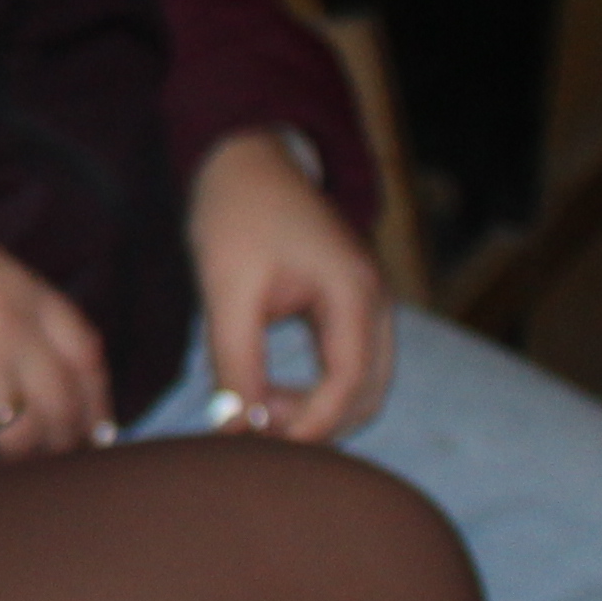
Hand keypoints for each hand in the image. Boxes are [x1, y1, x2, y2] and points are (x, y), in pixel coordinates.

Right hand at [0, 214, 110, 463]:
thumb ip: (12, 302)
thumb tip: (39, 360)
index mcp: (20, 291)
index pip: (85, 351)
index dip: (96, 396)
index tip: (98, 426)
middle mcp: (9, 335)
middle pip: (62, 404)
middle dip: (66, 438)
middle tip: (58, 456)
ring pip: (24, 438)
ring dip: (21, 457)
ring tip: (7, 463)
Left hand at [187, 133, 394, 442]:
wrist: (246, 159)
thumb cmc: (236, 215)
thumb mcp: (227, 289)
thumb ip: (235, 361)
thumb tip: (236, 427)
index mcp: (354, 292)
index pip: (349, 384)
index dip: (309, 425)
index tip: (257, 440)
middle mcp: (374, 301)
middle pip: (367, 394)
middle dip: (316, 424)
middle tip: (251, 427)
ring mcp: (367, 303)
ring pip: (361, 385)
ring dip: (317, 410)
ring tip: (254, 408)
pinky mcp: (349, 306)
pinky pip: (347, 366)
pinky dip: (316, 390)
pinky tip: (266, 392)